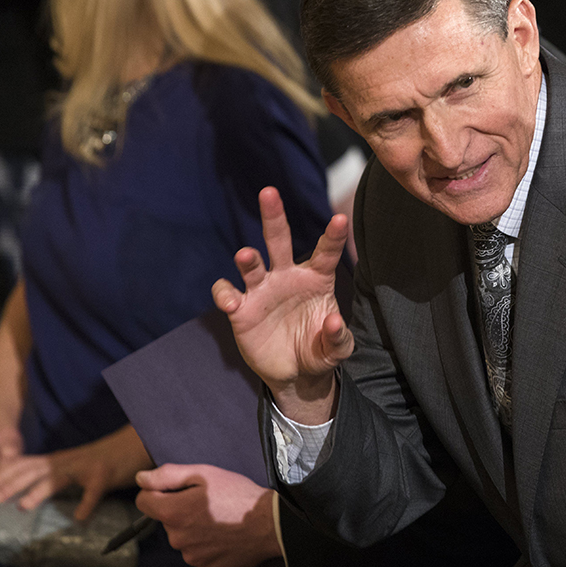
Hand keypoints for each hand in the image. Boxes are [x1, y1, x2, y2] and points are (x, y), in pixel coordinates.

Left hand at [0, 424, 151, 519]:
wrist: (138, 441)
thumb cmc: (108, 458)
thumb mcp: (77, 463)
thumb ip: (57, 473)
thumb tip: (34, 486)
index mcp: (61, 459)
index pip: (27, 463)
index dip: (5, 472)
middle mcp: (69, 460)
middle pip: (35, 469)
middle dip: (11, 482)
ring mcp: (87, 466)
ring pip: (58, 477)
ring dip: (39, 491)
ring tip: (23, 506)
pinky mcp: (106, 475)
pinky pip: (94, 492)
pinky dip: (86, 505)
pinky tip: (79, 519)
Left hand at [135, 464, 279, 566]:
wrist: (271, 524)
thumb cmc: (239, 496)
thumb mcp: (205, 474)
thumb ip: (168, 475)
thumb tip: (140, 479)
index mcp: (173, 513)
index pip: (143, 501)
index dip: (158, 491)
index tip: (178, 490)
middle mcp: (177, 539)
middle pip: (167, 521)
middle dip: (181, 511)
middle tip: (209, 503)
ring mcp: (192, 557)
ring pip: (184, 539)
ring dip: (195, 530)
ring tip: (220, 520)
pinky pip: (199, 555)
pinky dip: (208, 547)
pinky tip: (224, 536)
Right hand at [212, 187, 352, 424]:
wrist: (294, 373)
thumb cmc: (319, 350)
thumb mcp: (336, 349)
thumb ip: (338, 337)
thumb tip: (334, 321)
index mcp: (316, 279)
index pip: (325, 252)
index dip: (332, 236)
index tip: (340, 219)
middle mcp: (286, 277)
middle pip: (278, 240)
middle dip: (273, 216)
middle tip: (269, 192)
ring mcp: (261, 290)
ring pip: (251, 264)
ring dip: (248, 258)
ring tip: (247, 255)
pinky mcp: (240, 309)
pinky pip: (227, 293)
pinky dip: (225, 294)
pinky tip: (231, 300)